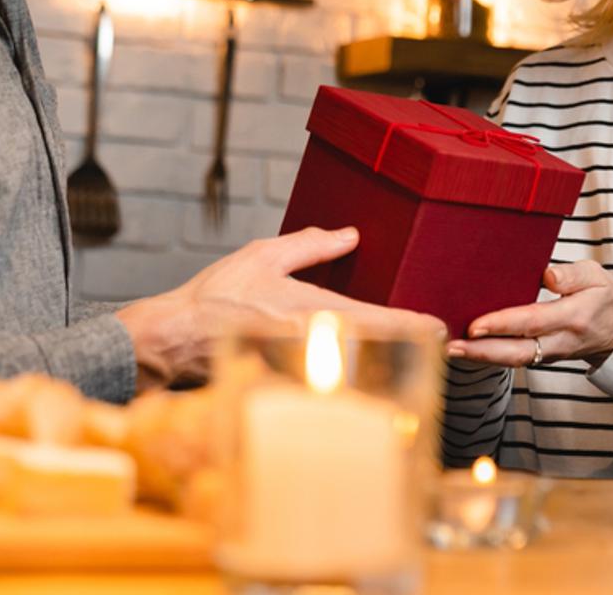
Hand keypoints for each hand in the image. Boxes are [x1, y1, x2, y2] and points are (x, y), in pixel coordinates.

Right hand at [115, 226, 443, 390]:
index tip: (439, 327)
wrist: (174, 339)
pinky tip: (363, 366)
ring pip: (354, 364)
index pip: (375, 318)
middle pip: (374, 347)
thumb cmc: (214, 297)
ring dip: (382, 358)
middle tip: (438, 341)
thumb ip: (310, 245)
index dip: (411, 324)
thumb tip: (351, 235)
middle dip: (406, 345)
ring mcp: (301, 365)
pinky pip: (328, 376)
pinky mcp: (287, 377)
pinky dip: (350, 371)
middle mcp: (312, 342)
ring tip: (411, 350)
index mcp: (311, 311)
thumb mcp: (263, 256)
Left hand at [446, 261, 612, 368]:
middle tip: (453, 346)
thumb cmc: (603, 298)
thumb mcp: (596, 276)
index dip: (503, 324)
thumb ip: (573, 275)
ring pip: (514, 360)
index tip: (476, 324)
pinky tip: (467, 348)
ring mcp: (551, 354)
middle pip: (518, 352)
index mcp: (574, 316)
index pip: (533, 321)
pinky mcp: (542, 358)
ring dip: (482, 357)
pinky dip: (490, 356)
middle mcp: (560, 341)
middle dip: (483, 351)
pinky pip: (514, 359)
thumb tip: (547, 275)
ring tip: (451, 349)